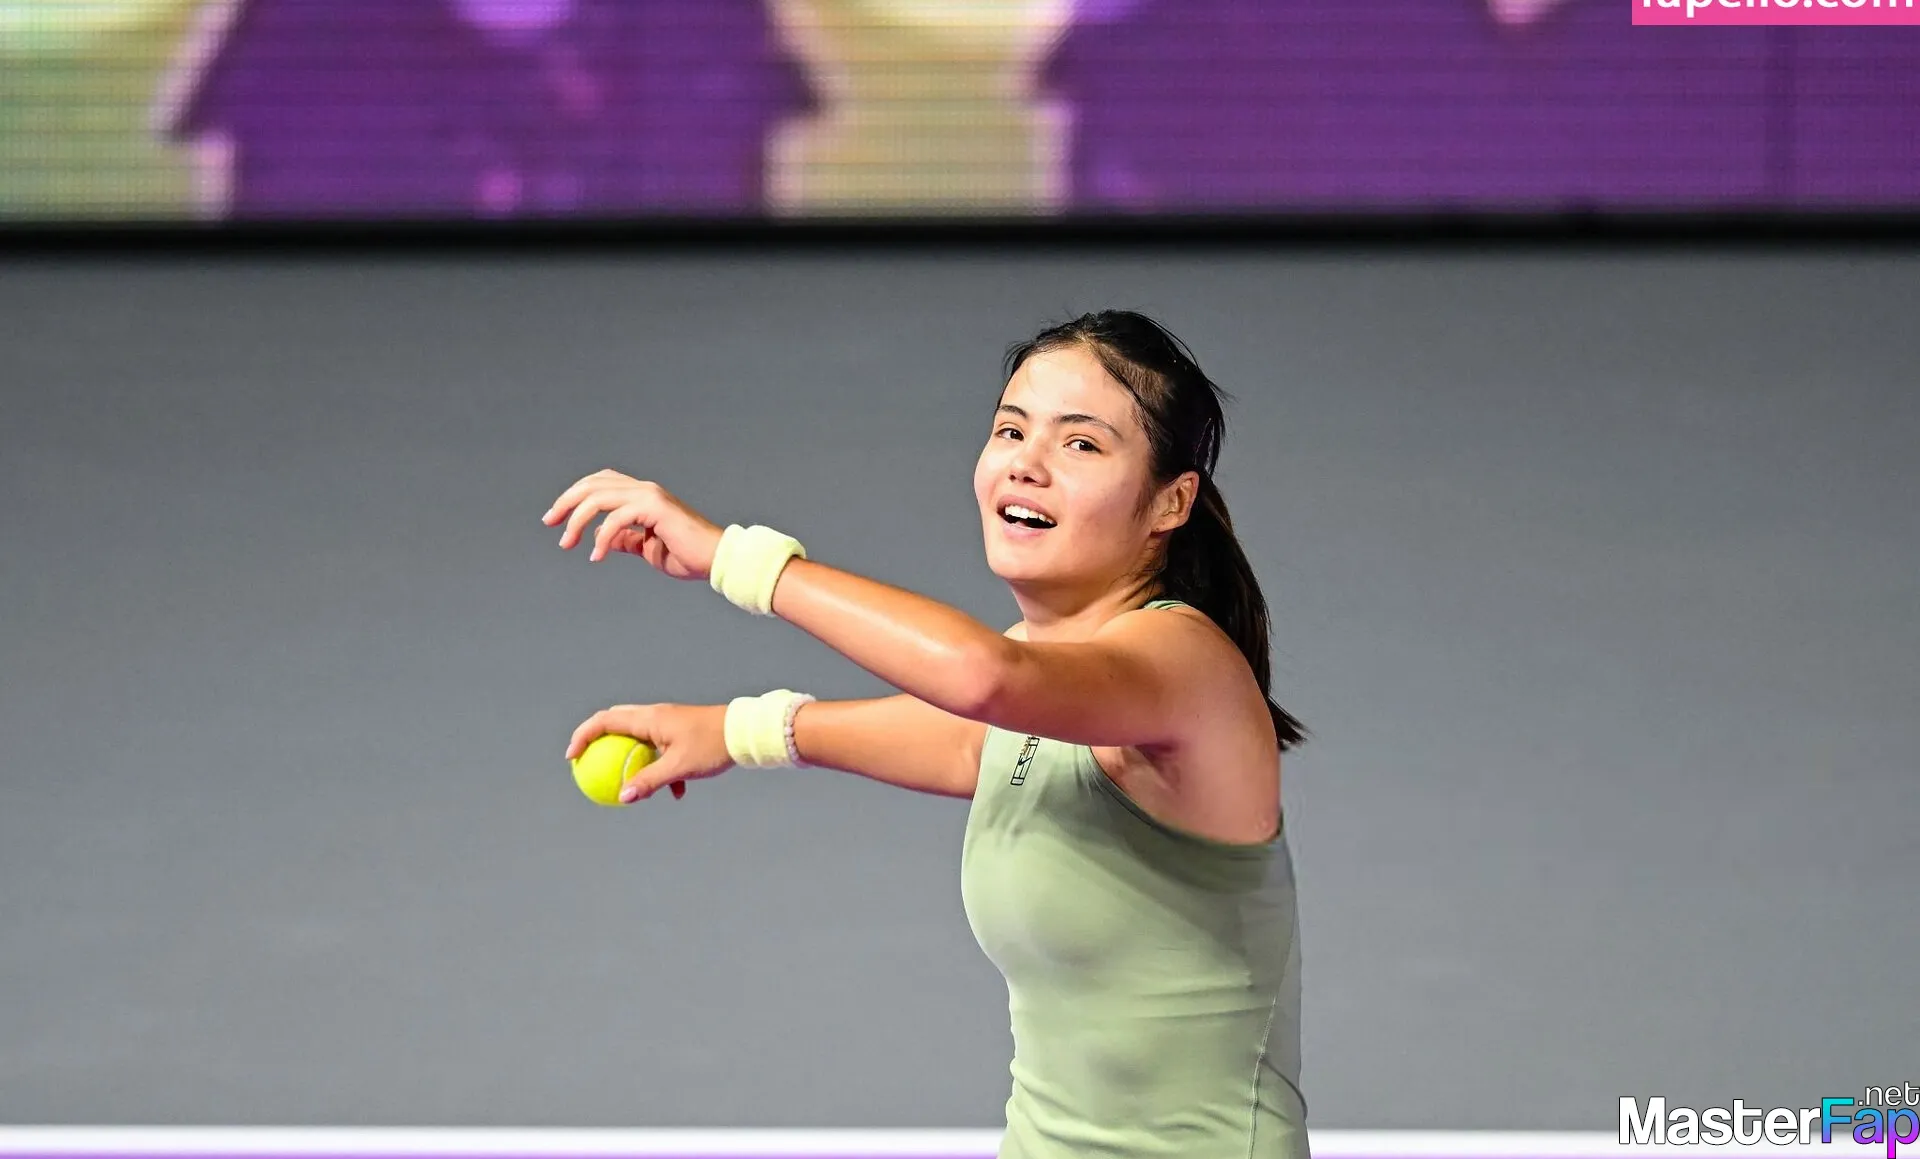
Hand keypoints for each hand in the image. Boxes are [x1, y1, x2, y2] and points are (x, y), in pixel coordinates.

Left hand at [542, 469, 723, 580]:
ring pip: (599, 497)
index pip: (600, 482)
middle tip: (549, 523)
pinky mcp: (655, 508)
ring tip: (566, 542)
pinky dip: (601, 538)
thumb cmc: (687, 555)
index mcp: (642, 495)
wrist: (716, 559)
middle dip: (566, 502)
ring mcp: (650, 496)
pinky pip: (617, 519)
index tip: (556, 518)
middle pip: (593, 484)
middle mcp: (644, 489)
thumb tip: (600, 535)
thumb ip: (624, 539)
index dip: (574, 496)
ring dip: (577, 519)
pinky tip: (596, 556)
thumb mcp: (645, 548)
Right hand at [564, 703, 733, 802]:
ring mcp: (667, 723)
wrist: (744, 733)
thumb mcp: (680, 767)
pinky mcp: (680, 732)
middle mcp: (654, 715)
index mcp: (649, 718)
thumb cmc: (713, 746)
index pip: (604, 721)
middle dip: (597, 743)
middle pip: (614, 724)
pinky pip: (659, 750)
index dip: (582, 737)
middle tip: (586, 764)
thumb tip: (624, 797)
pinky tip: (677, 792)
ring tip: (627, 784)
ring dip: (631, 760)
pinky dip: (660, 768)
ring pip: (638, 740)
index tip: (572, 758)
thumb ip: (650, 781)